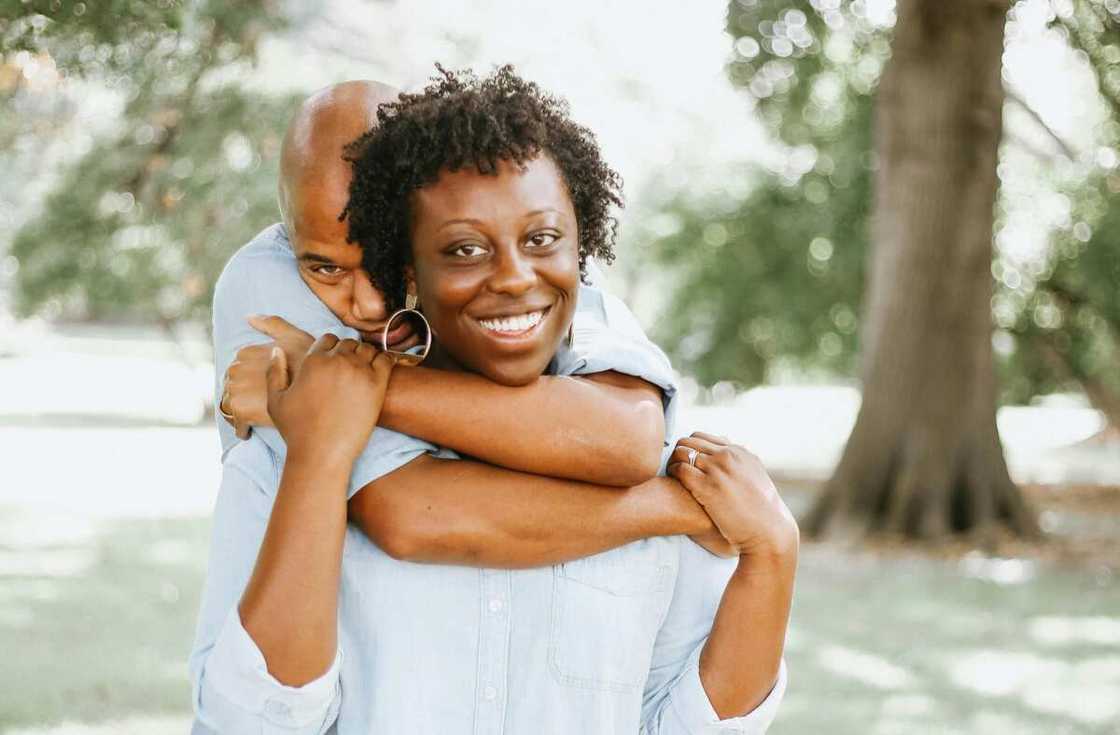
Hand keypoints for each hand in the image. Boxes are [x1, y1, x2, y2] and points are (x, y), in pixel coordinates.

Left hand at [219, 316, 314, 438]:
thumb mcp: (293, 335)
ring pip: (231, 407)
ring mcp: (236, 391)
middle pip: (232, 388)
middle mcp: (235, 370)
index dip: (250, 380)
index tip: (262, 388)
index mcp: (244, 353)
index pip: (238, 370)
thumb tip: (248, 317)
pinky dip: (243, 429)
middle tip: (260, 405)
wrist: (318, 389)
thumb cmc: (308, 361)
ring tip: (255, 419)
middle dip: (242, 396)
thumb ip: (272, 323)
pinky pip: (237, 425)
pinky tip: (254, 431)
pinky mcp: (241, 412)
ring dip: (240, 413)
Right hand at [267, 334, 392, 465]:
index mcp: (313, 360)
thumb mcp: (276, 400)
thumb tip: (277, 349)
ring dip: (366, 357)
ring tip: (364, 374)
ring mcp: (358, 371)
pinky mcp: (377, 384)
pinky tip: (380, 374)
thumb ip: (274, 372)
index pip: (328, 339)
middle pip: (349, 343)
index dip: (331, 349)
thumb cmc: (297, 431)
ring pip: (367, 349)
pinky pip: (386, 359)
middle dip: (349, 353)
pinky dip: (385, 362)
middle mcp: (336, 360)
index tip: (335, 363)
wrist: (321, 454)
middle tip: (350, 371)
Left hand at [668, 432, 798, 557]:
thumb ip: (741, 464)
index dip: (689, 449)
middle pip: (688, 441)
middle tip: (675, 469)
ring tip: (672, 476)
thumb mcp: (755, 478)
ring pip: (681, 451)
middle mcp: (728, 455)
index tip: (686, 463)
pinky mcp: (707, 486)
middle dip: (678, 453)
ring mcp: (717, 469)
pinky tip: (674, 485)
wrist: (768, 530)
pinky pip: (680, 468)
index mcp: (739, 452)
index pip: (701, 437)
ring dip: (672, 462)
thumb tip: (730, 456)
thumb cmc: (761, 511)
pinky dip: (672, 473)